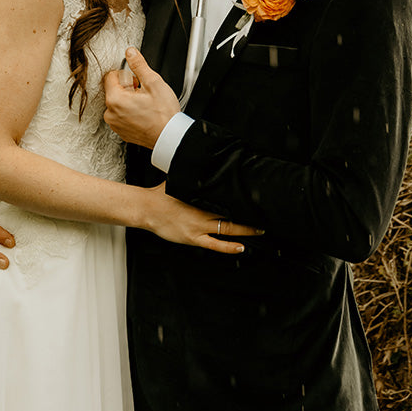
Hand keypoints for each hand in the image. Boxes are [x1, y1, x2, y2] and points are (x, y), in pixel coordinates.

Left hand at [103, 47, 179, 148]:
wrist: (169, 136)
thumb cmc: (163, 114)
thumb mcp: (153, 82)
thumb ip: (139, 65)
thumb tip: (130, 52)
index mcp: (115, 99)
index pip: (111, 76)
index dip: (127, 75)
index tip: (138, 82)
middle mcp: (110, 113)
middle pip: (114, 89)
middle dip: (128, 88)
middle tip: (144, 94)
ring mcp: (115, 124)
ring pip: (118, 102)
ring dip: (129, 100)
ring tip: (144, 105)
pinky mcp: (121, 131)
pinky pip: (121, 115)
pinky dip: (130, 112)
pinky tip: (143, 114)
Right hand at [145, 183, 262, 254]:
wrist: (147, 208)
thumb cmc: (161, 195)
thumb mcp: (180, 181)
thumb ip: (192, 178)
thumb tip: (199, 162)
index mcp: (201, 196)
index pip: (228, 197)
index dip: (243, 199)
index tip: (255, 199)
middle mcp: (203, 211)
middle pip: (232, 213)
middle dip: (249, 216)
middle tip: (264, 216)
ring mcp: (199, 226)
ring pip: (227, 229)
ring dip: (245, 230)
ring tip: (259, 231)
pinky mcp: (194, 238)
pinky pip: (215, 244)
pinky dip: (229, 247)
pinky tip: (240, 248)